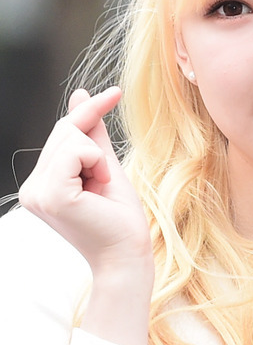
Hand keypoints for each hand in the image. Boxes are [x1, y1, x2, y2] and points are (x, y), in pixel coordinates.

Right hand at [19, 87, 152, 275]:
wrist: (127, 252)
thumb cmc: (119, 216)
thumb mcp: (104, 164)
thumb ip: (91, 132)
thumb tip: (80, 93)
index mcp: (42, 183)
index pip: (61, 132)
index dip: (89, 110)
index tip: (114, 92)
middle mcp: (32, 188)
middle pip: (64, 131)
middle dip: (94, 145)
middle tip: (104, 179)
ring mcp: (36, 193)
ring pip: (70, 138)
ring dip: (98, 156)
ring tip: (100, 186)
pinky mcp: (50, 196)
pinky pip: (74, 151)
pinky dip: (95, 161)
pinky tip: (98, 185)